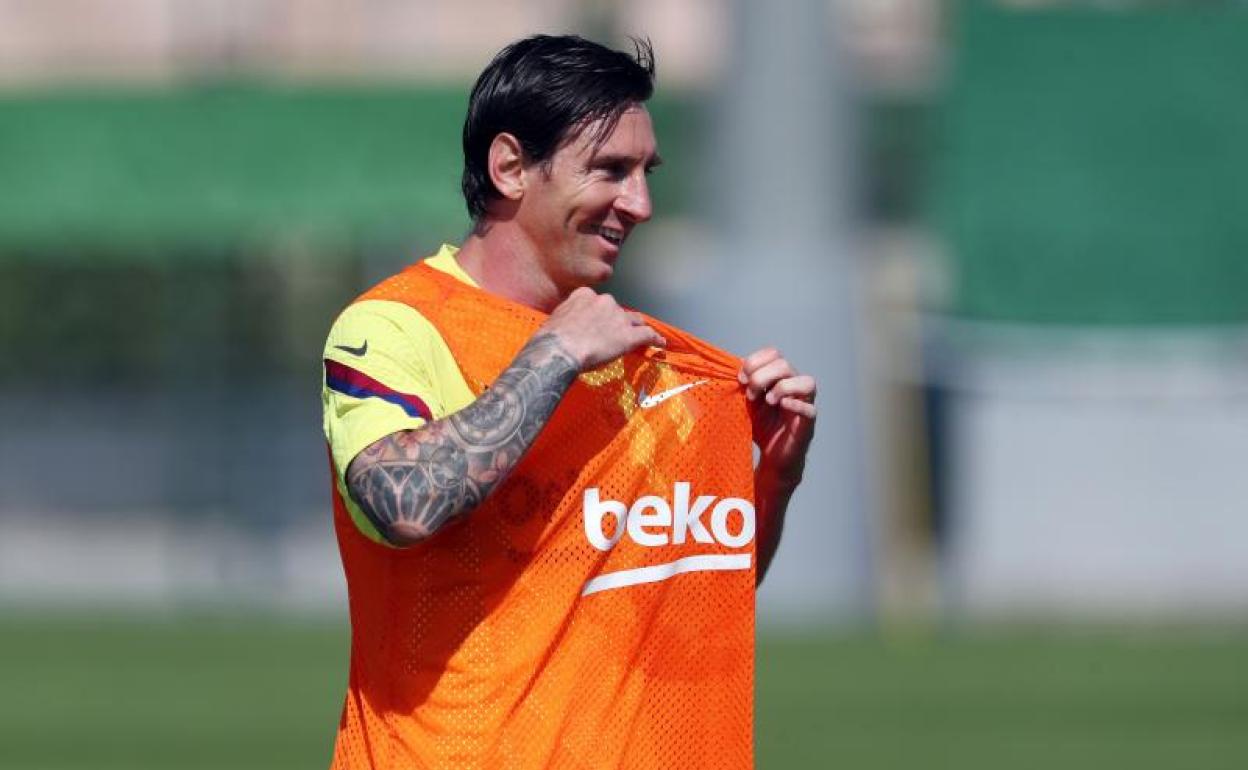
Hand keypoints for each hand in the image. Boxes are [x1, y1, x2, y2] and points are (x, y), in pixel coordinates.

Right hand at [539, 287, 665, 369]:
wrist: (559, 350)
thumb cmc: (550, 339)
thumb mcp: (554, 320)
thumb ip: (566, 317)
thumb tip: (564, 325)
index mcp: (584, 295)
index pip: (595, 301)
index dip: (597, 313)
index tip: (595, 322)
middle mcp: (604, 302)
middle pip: (616, 310)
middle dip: (615, 320)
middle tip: (610, 334)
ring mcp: (618, 318)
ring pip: (634, 320)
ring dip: (635, 326)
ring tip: (640, 334)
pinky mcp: (629, 336)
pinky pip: (647, 335)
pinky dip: (655, 339)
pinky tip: (660, 343)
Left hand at [739, 348, 815, 487]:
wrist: (771, 456)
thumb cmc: (762, 427)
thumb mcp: (748, 403)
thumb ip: (745, 386)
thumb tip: (735, 369)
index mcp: (779, 377)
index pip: (773, 354)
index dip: (756, 361)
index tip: (741, 378)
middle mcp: (794, 386)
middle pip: (785, 365)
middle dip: (762, 376)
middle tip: (750, 394)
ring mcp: (804, 403)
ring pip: (806, 382)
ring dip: (782, 387)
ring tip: (768, 401)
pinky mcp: (808, 423)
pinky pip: (810, 409)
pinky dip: (796, 404)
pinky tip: (782, 405)